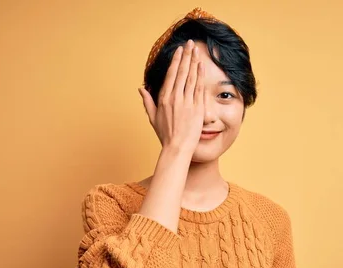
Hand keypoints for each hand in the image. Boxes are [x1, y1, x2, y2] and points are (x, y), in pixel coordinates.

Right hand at [138, 39, 204, 155]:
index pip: (171, 75)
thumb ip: (147, 101)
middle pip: (182, 72)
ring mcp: (187, 102)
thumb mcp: (153, 117)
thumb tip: (141, 88)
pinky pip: (199, 88)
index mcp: (164, 98)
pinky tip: (201, 66)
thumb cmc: (165, 134)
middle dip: (186, 56)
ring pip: (191, 77)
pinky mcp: (197, 108)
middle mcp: (175, 98)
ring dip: (194, 62)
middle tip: (189, 44)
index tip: (179, 51)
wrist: (177, 148)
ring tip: (196, 51)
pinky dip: (200, 76)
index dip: (176, 61)